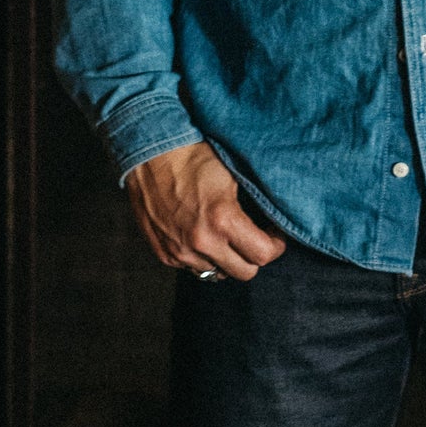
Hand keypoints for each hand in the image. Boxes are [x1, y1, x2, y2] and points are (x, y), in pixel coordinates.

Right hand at [126, 142, 286, 282]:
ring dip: (226, 259)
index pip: (263, 255)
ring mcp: (180, 251)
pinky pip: (192, 268)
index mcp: (222, 220)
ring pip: (218, 273)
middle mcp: (201, 242)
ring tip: (225, 236)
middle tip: (255, 238)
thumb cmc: (193, 157)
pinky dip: (202, 257)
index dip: (276, 246)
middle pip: (244, 272)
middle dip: (254, 256)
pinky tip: (202, 235)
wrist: (148, 153)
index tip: (275, 236)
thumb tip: (277, 217)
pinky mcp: (163, 254)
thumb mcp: (233, 173)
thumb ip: (255, 202)